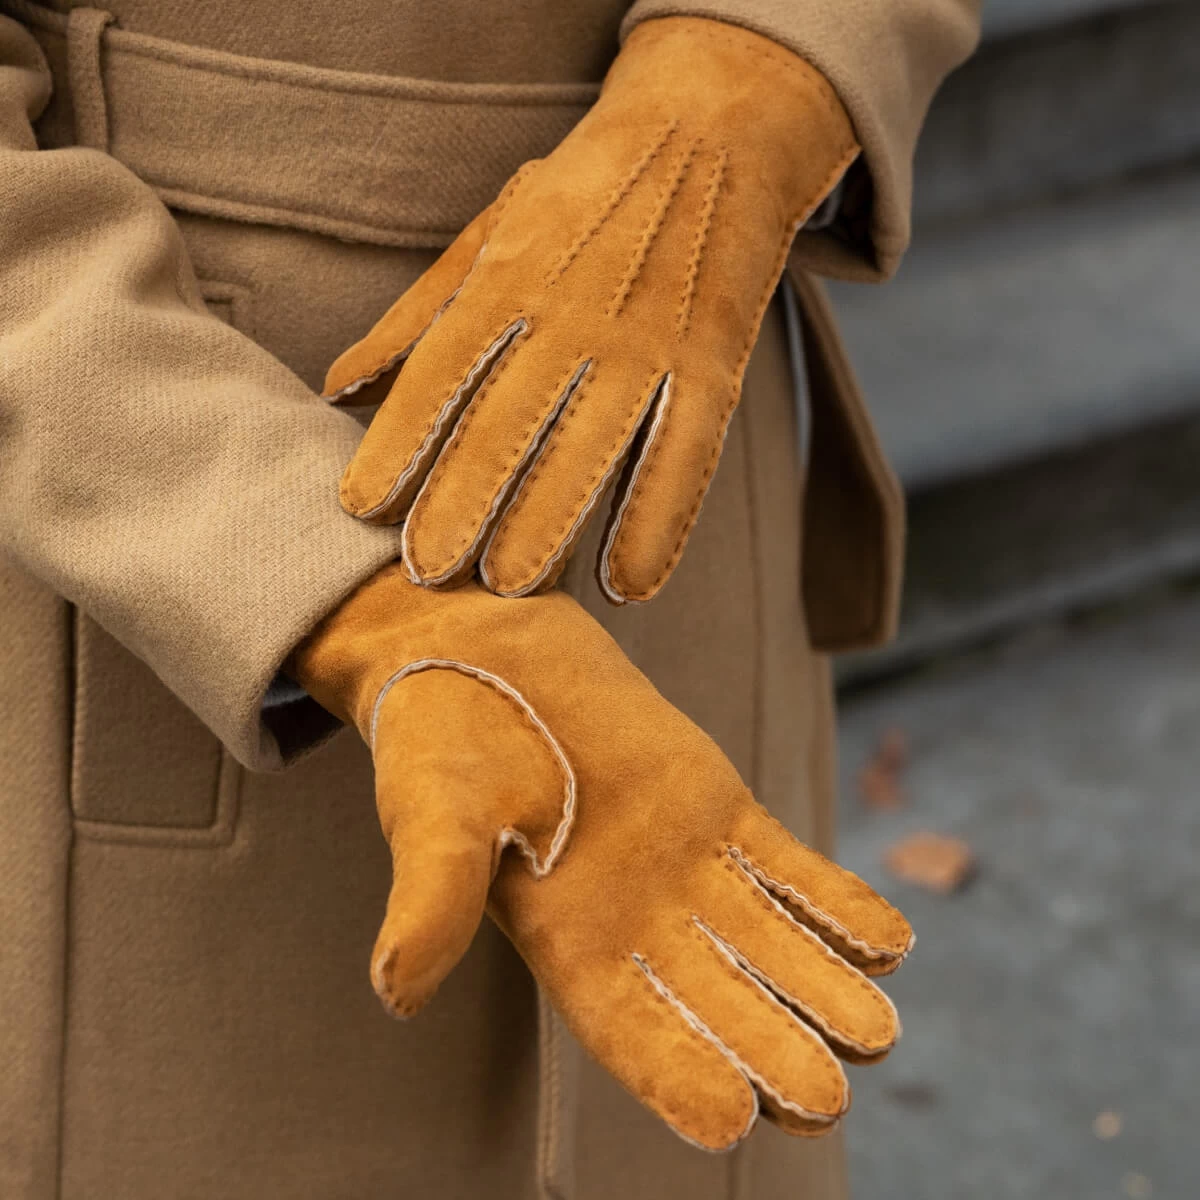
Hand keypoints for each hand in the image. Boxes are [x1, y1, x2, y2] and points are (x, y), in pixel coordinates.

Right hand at [292, 565, 911, 1148]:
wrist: (485, 653)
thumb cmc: (441, 739)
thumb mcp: (431, 814)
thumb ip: (431, 896)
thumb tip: (395, 990)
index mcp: (561, 939)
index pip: (624, 1026)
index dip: (674, 1072)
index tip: (731, 1121)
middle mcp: (632, 918)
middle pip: (712, 997)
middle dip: (767, 1045)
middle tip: (824, 1099)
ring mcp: (683, 864)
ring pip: (764, 938)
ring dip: (818, 982)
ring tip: (877, 1036)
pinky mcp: (716, 808)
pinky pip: (784, 863)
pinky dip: (831, 901)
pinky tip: (887, 942)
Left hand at [326, 17, 858, 603]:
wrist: (708, 133)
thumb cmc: (581, 198)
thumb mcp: (488, 235)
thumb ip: (416, 317)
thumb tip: (337, 387)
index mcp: (510, 278)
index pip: (442, 369)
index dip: (399, 439)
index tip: (360, 507)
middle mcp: (573, 312)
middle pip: (509, 418)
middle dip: (464, 497)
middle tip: (429, 572)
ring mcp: (645, 340)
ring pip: (591, 442)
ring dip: (550, 518)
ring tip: (510, 585)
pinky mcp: (710, 363)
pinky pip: (684, 451)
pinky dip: (658, 519)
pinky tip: (629, 582)